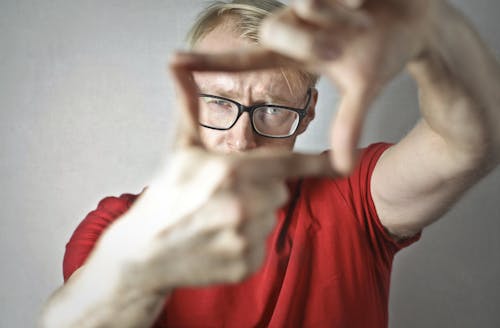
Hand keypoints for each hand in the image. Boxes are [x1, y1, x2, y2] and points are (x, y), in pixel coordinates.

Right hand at [95, 54, 333, 293]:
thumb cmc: (165, 196)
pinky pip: (262, 246)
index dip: (317, 163)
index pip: (288, 164)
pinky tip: (218, 242)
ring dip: (253, 218)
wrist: (144, 253)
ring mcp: (245, 238)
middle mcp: (243, 205)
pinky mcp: (246, 265)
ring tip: (217, 220)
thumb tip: (175, 63)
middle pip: (279, 191)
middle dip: (260, 191)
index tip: (345, 161)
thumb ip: (188, 106)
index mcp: (231, 172)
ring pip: (270, 219)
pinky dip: (247, 244)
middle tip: (224, 198)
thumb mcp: (179, 150)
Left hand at [175, 0, 436, 173]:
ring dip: (340, 14)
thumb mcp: (366, 88)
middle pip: (277, 27)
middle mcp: (299, 22)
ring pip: (307, 1)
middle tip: (339, 45)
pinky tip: (369, 0)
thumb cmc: (386, 50)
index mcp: (298, 51)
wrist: (421, 21)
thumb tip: (343, 168)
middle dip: (309, 38)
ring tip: (365, 16)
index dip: (210, 62)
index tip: (172, 63)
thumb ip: (349, 123)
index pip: (246, 59)